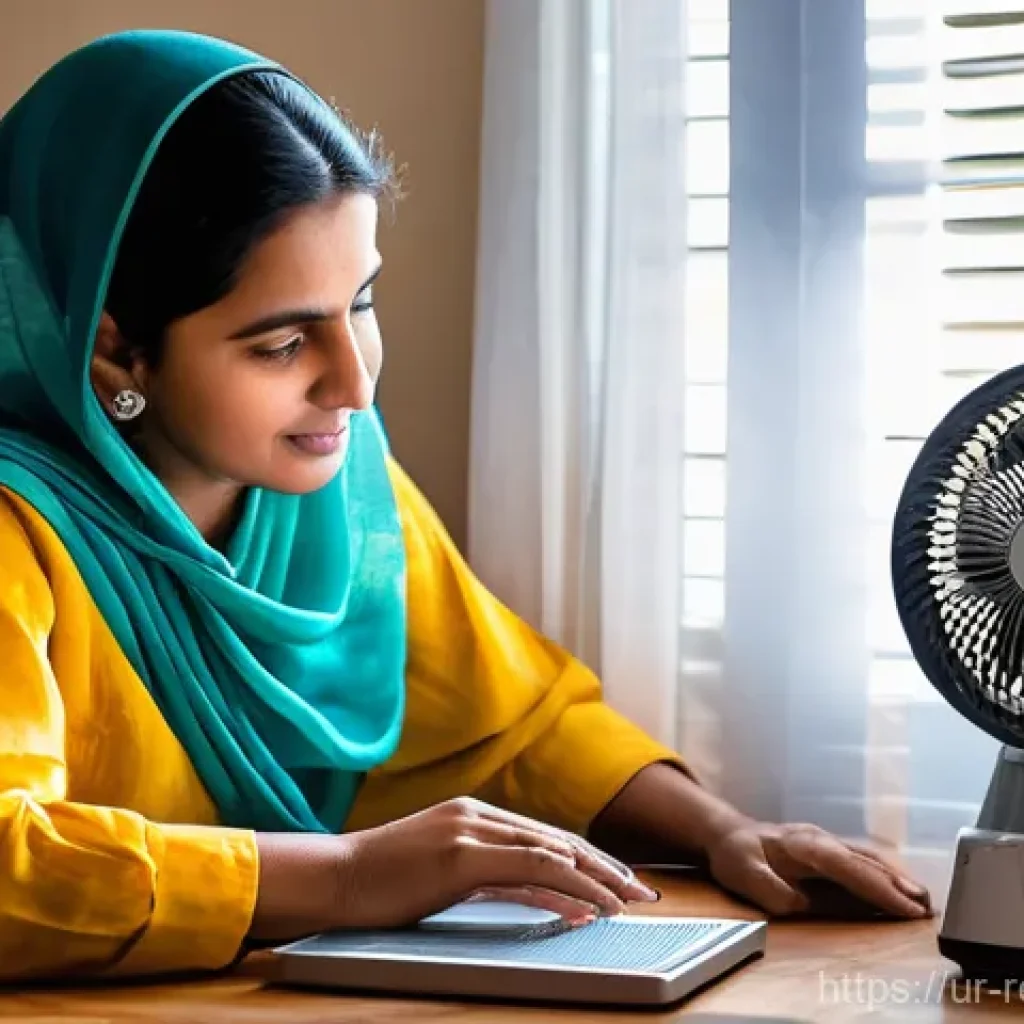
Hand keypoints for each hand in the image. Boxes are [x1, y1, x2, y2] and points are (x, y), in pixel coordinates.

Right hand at [333, 797, 659, 929]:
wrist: (334, 876)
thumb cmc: (381, 879)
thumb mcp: (441, 869)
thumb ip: (486, 872)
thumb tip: (533, 890)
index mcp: (474, 813)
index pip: (546, 835)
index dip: (588, 858)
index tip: (618, 881)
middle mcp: (477, 815)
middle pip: (557, 840)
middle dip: (605, 867)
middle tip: (641, 893)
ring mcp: (468, 833)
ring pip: (549, 854)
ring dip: (594, 880)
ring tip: (627, 903)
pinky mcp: (459, 858)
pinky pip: (525, 873)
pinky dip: (562, 891)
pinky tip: (587, 911)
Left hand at [704, 815, 931, 918]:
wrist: (726, 831)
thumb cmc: (736, 855)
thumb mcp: (745, 875)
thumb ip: (774, 891)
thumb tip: (802, 905)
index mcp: (805, 846)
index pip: (850, 868)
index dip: (880, 889)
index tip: (907, 907)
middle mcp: (821, 839)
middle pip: (866, 861)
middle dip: (898, 884)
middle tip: (928, 908)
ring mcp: (824, 840)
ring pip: (866, 857)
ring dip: (895, 877)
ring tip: (922, 900)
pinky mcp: (824, 847)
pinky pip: (859, 859)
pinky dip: (881, 873)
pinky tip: (896, 886)